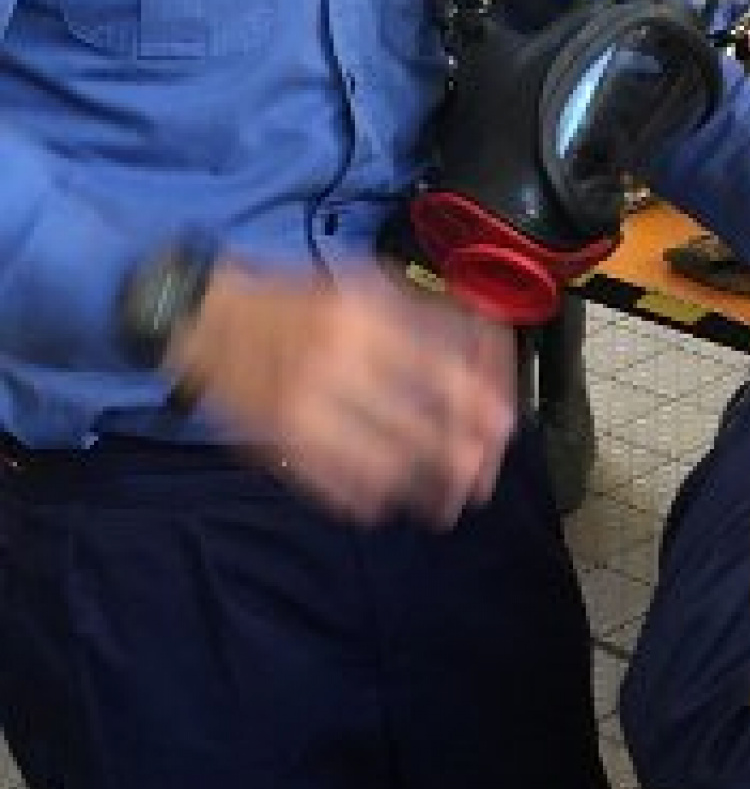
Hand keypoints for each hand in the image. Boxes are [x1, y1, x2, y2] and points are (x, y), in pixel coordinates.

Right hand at [171, 263, 517, 527]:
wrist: (206, 317)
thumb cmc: (299, 301)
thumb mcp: (367, 285)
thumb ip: (428, 316)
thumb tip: (488, 352)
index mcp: (366, 316)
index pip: (445, 370)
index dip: (482, 407)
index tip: (504, 431)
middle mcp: (338, 361)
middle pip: (422, 428)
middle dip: (462, 462)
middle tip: (480, 479)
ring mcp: (305, 406)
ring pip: (385, 466)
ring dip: (423, 490)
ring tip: (444, 503)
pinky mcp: (279, 440)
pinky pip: (336, 485)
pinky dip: (370, 499)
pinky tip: (388, 501)